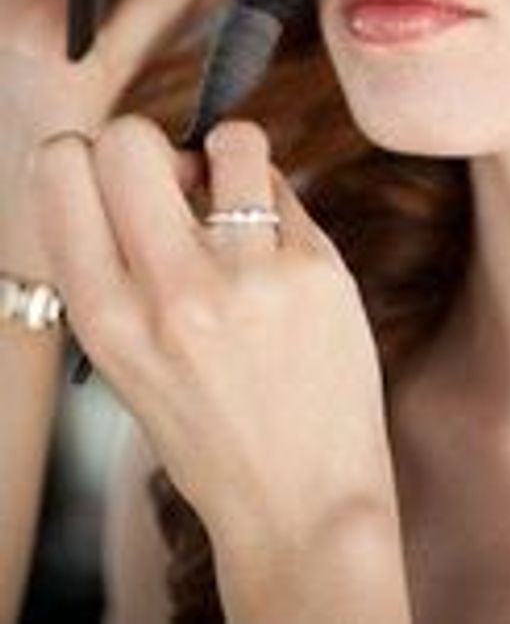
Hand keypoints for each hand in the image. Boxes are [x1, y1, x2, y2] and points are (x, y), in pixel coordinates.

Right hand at [29, 116, 395, 551]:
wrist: (300, 503)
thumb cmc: (210, 427)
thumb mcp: (127, 362)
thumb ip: (118, 267)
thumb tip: (138, 164)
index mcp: (105, 318)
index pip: (60, 169)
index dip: (84, 154)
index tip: (108, 174)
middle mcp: (170, 294)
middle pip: (131, 139)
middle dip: (148, 142)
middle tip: (172, 182)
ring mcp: (249, 278)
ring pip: (230, 140)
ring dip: (228, 158)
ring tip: (232, 204)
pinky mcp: (316, 269)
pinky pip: (284, 185)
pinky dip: (275, 201)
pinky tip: (276, 249)